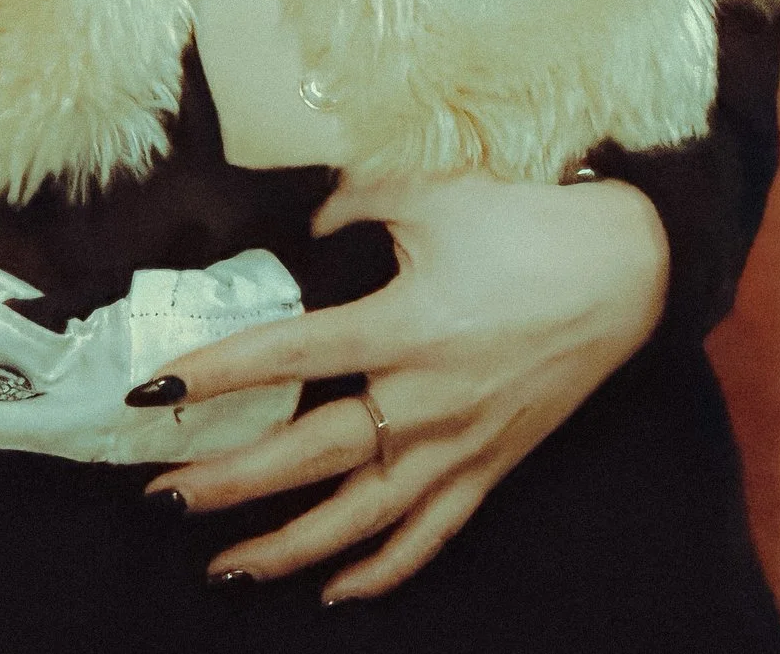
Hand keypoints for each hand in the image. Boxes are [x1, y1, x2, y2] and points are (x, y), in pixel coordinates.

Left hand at [135, 163, 669, 602]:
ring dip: (288, 547)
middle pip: (309, 455)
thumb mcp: (434, 190)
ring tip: (224, 565)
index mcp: (403, 325)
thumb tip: (306, 221)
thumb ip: (356, 199)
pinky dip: (380, 572)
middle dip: (232, 481)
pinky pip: (429, 537)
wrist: (626, 270)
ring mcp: (459, 444)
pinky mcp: (491, 467)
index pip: (287, 355)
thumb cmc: (524, 221)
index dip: (215, 373)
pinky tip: (333, 590)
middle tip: (166, 494)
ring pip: (360, 517)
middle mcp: (424, 399)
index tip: (154, 391)